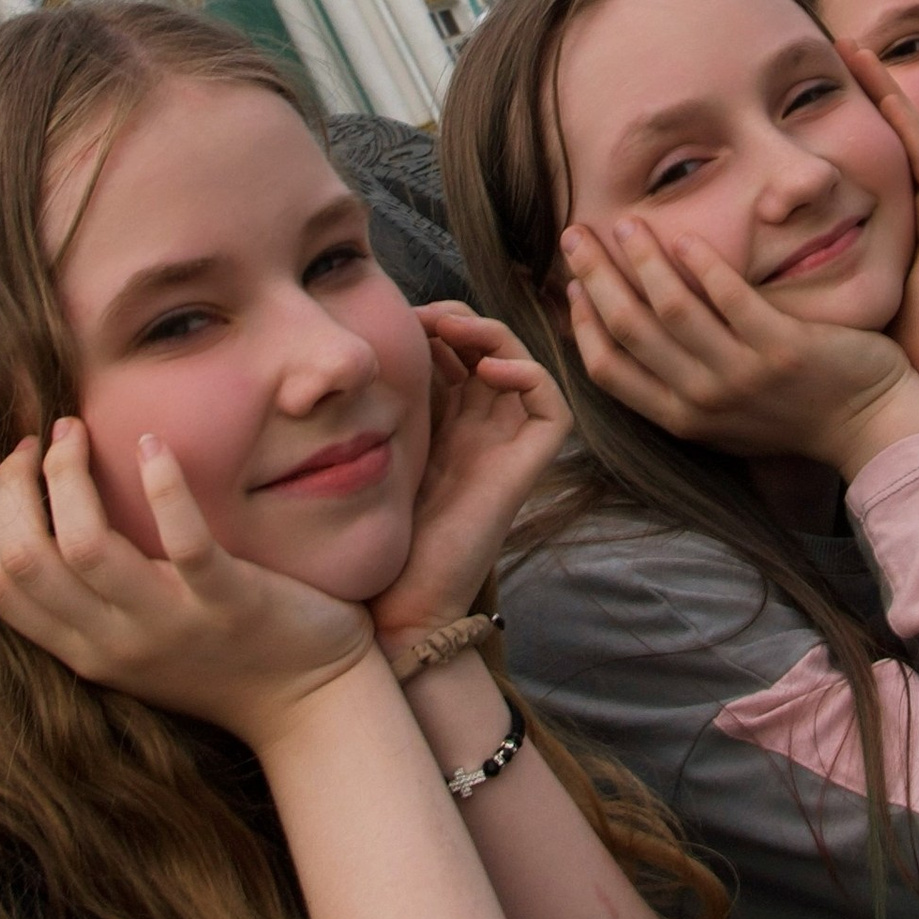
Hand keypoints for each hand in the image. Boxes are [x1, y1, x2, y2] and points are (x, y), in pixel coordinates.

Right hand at [0, 418, 373, 752]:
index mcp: (85, 650)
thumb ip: (92, 601)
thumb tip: (46, 524)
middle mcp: (115, 642)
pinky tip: (152, 442)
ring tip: (74, 432)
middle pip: (26, 561)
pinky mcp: (229, 601)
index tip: (11, 475)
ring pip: (86, 546)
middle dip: (14, 487)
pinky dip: (163, 486)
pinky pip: (185, 542)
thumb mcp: (136, 642)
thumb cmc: (221, 658)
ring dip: (68, 476)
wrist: (311, 703)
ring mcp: (171, 623)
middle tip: (36, 440)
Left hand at [370, 306, 571, 652]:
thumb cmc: (380, 533)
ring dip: (494, 337)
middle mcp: (481, 428)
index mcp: (446, 422)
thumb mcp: (378, 448)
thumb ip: (384, 403)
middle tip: (426, 318)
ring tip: (455, 330)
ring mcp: (506, 445)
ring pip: (522, 366)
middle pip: (490, 351)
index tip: (400, 320)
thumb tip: (366, 349)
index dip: (437, 326)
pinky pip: (551, 408)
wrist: (400, 600)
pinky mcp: (527, 466)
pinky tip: (490, 371)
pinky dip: (529, 376)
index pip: (456, 353)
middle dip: (462, 322)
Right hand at [559, 216, 918, 480]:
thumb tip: (637, 336)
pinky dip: (702, 265)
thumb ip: (681, 383)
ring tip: (627, 223)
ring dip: (642, 261)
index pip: (607, 369)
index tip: (572, 283)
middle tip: (575, 234)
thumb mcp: (724, 417)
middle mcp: (704, 400)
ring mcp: (742, 375)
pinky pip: (730, 298)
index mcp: (682, 417)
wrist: (870, 426)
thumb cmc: (795, 413)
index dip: (583, 323)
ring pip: (671, 310)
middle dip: (596, 277)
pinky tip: (684, 237)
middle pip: (629, 330)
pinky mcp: (781, 348)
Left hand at [841, 48, 918, 425]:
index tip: (816, 78)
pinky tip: (872, 76)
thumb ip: (818, 255)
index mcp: (899, 225)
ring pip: (905, 131)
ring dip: (881, 85)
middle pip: (890, 135)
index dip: (853, 115)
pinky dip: (896, 109)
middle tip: (841, 41)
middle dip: (873, 87)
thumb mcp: (843, 285)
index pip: (871, 156)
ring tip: (853, 44)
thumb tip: (761, 236)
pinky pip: (917, 147)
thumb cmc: (880, 343)